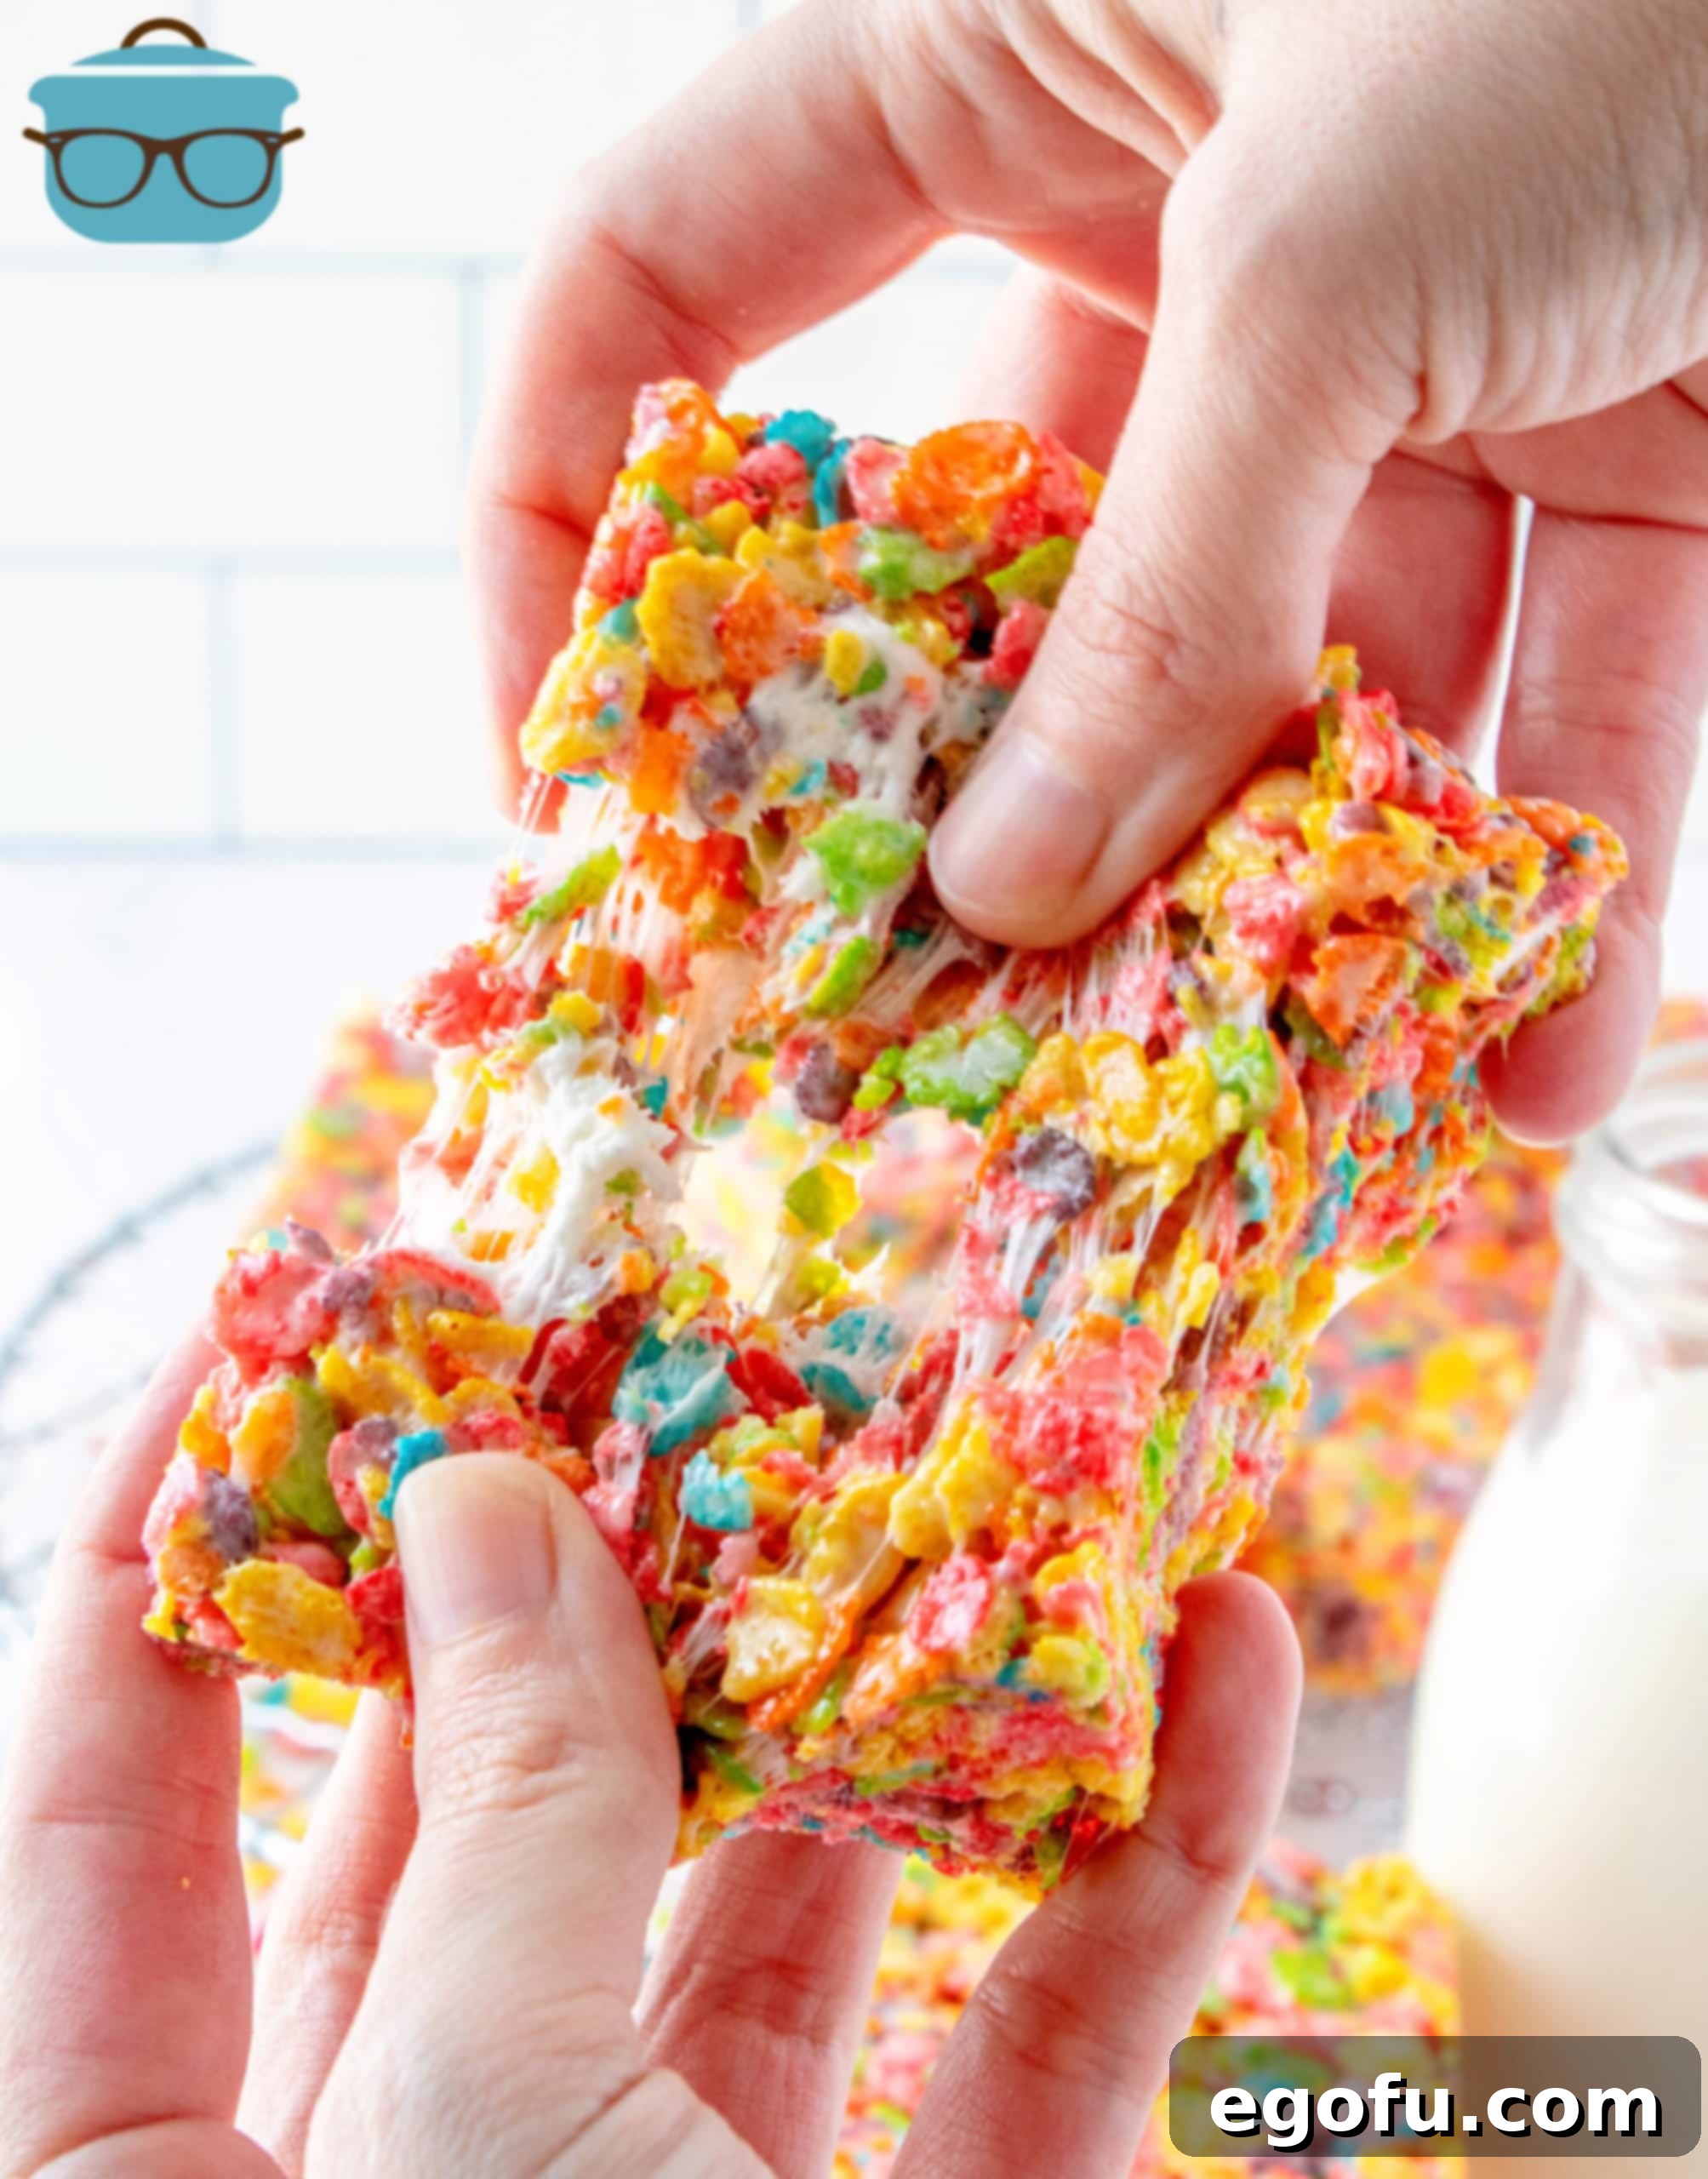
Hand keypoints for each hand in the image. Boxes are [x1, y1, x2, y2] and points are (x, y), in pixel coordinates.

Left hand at [0, 1336, 1297, 2178]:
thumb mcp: (474, 2139)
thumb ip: (507, 1814)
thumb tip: (484, 1509)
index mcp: (157, 2178)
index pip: (112, 1777)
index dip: (173, 1528)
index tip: (280, 1307)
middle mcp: (407, 2174)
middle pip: (481, 1798)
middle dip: (594, 1567)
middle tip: (677, 1338)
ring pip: (774, 1895)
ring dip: (903, 1691)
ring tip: (984, 1470)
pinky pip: (1024, 2045)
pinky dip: (1136, 1869)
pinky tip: (1223, 1680)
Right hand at [471, 0, 1707, 1141]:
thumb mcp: (1336, 253)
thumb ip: (1164, 589)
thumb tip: (1011, 891)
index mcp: (993, 65)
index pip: (660, 290)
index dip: (571, 528)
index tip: (579, 789)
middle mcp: (1174, 225)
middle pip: (991, 565)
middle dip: (977, 798)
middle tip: (931, 1024)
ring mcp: (1392, 354)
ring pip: (1278, 678)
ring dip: (1283, 894)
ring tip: (1250, 1100)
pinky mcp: (1609, 449)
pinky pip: (1544, 696)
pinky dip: (1541, 878)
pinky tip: (1516, 1062)